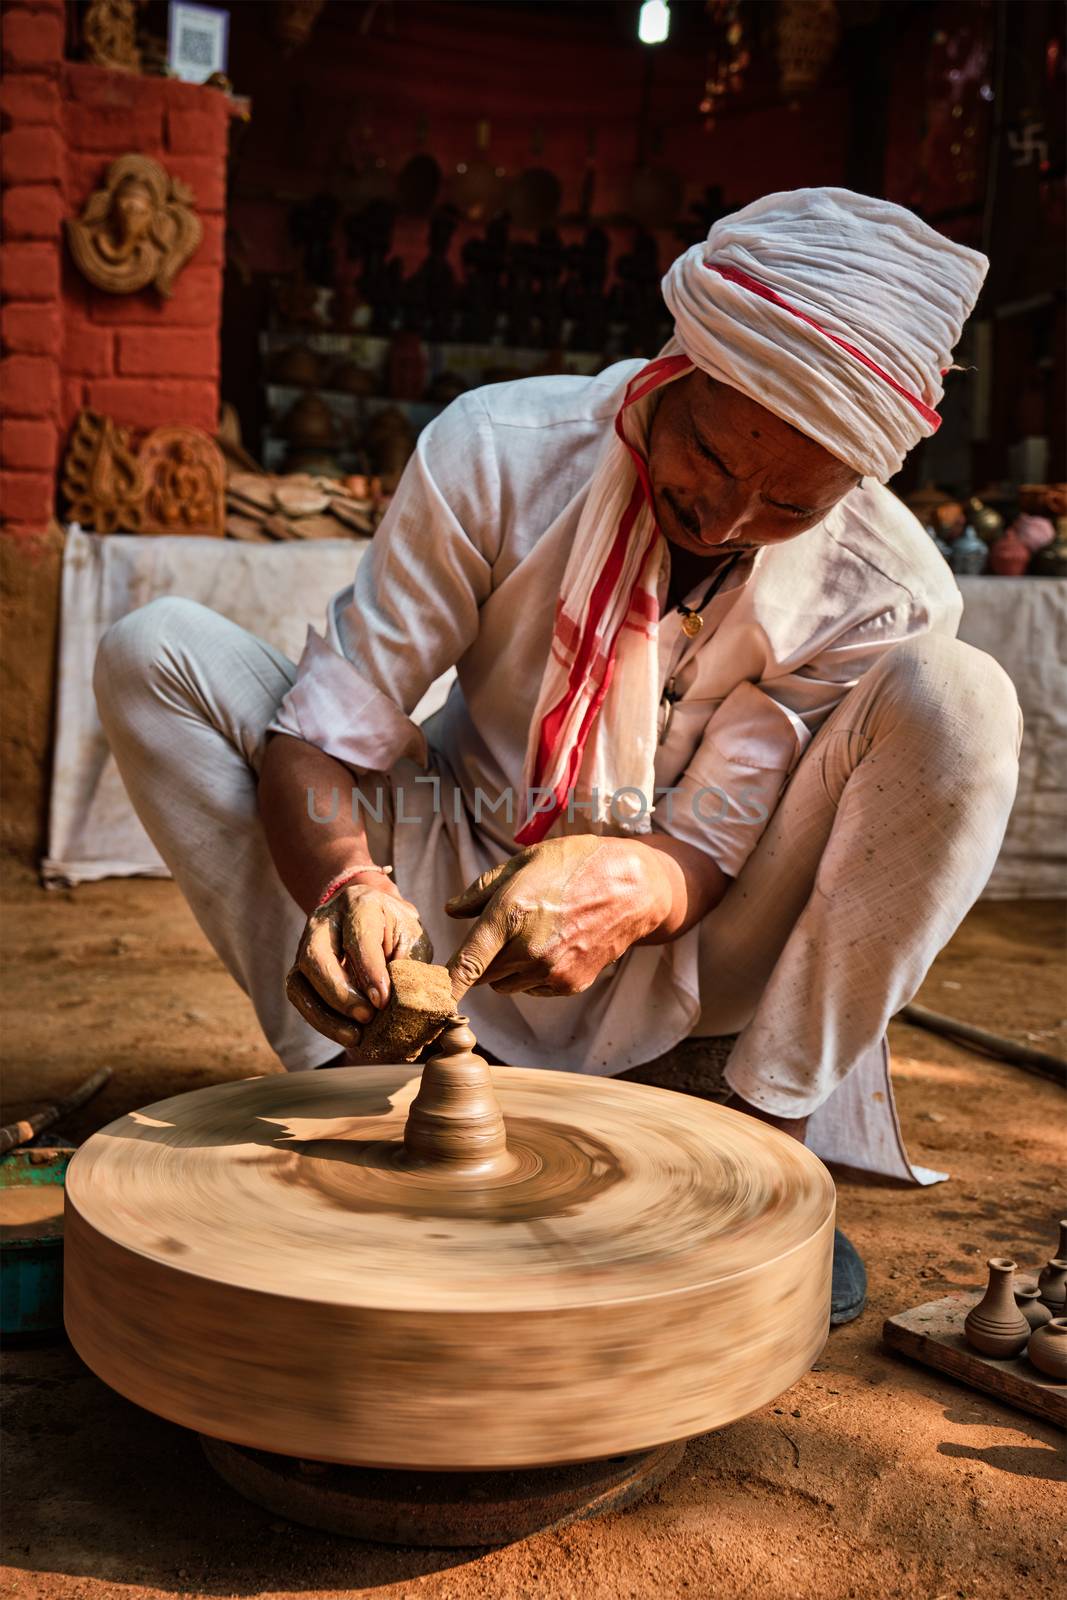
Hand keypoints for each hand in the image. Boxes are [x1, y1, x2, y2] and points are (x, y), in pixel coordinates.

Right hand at [285, 872, 432, 1047]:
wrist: (374, 915)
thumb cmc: (396, 929)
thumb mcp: (411, 937)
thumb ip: (408, 964)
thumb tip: (404, 1004)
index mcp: (359, 904)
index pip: (358, 939)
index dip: (369, 972)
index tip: (383, 1000)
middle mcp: (324, 921)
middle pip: (317, 957)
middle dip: (341, 994)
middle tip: (367, 1018)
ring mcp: (305, 944)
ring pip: (300, 981)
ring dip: (326, 1015)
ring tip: (354, 1036)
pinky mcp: (300, 968)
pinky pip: (299, 996)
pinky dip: (320, 1020)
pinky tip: (344, 1034)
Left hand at [445, 836, 673, 1000]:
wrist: (633, 887)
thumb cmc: (575, 864)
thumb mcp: (524, 862)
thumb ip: (482, 890)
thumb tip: (451, 911)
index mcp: (510, 915)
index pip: (465, 963)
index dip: (445, 984)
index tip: (429, 997)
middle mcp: (528, 950)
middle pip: (482, 976)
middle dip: (482, 960)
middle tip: (503, 933)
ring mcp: (550, 971)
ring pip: (506, 985)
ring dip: (507, 969)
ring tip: (532, 935)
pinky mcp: (569, 984)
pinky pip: (533, 989)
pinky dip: (533, 975)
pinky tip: (553, 946)